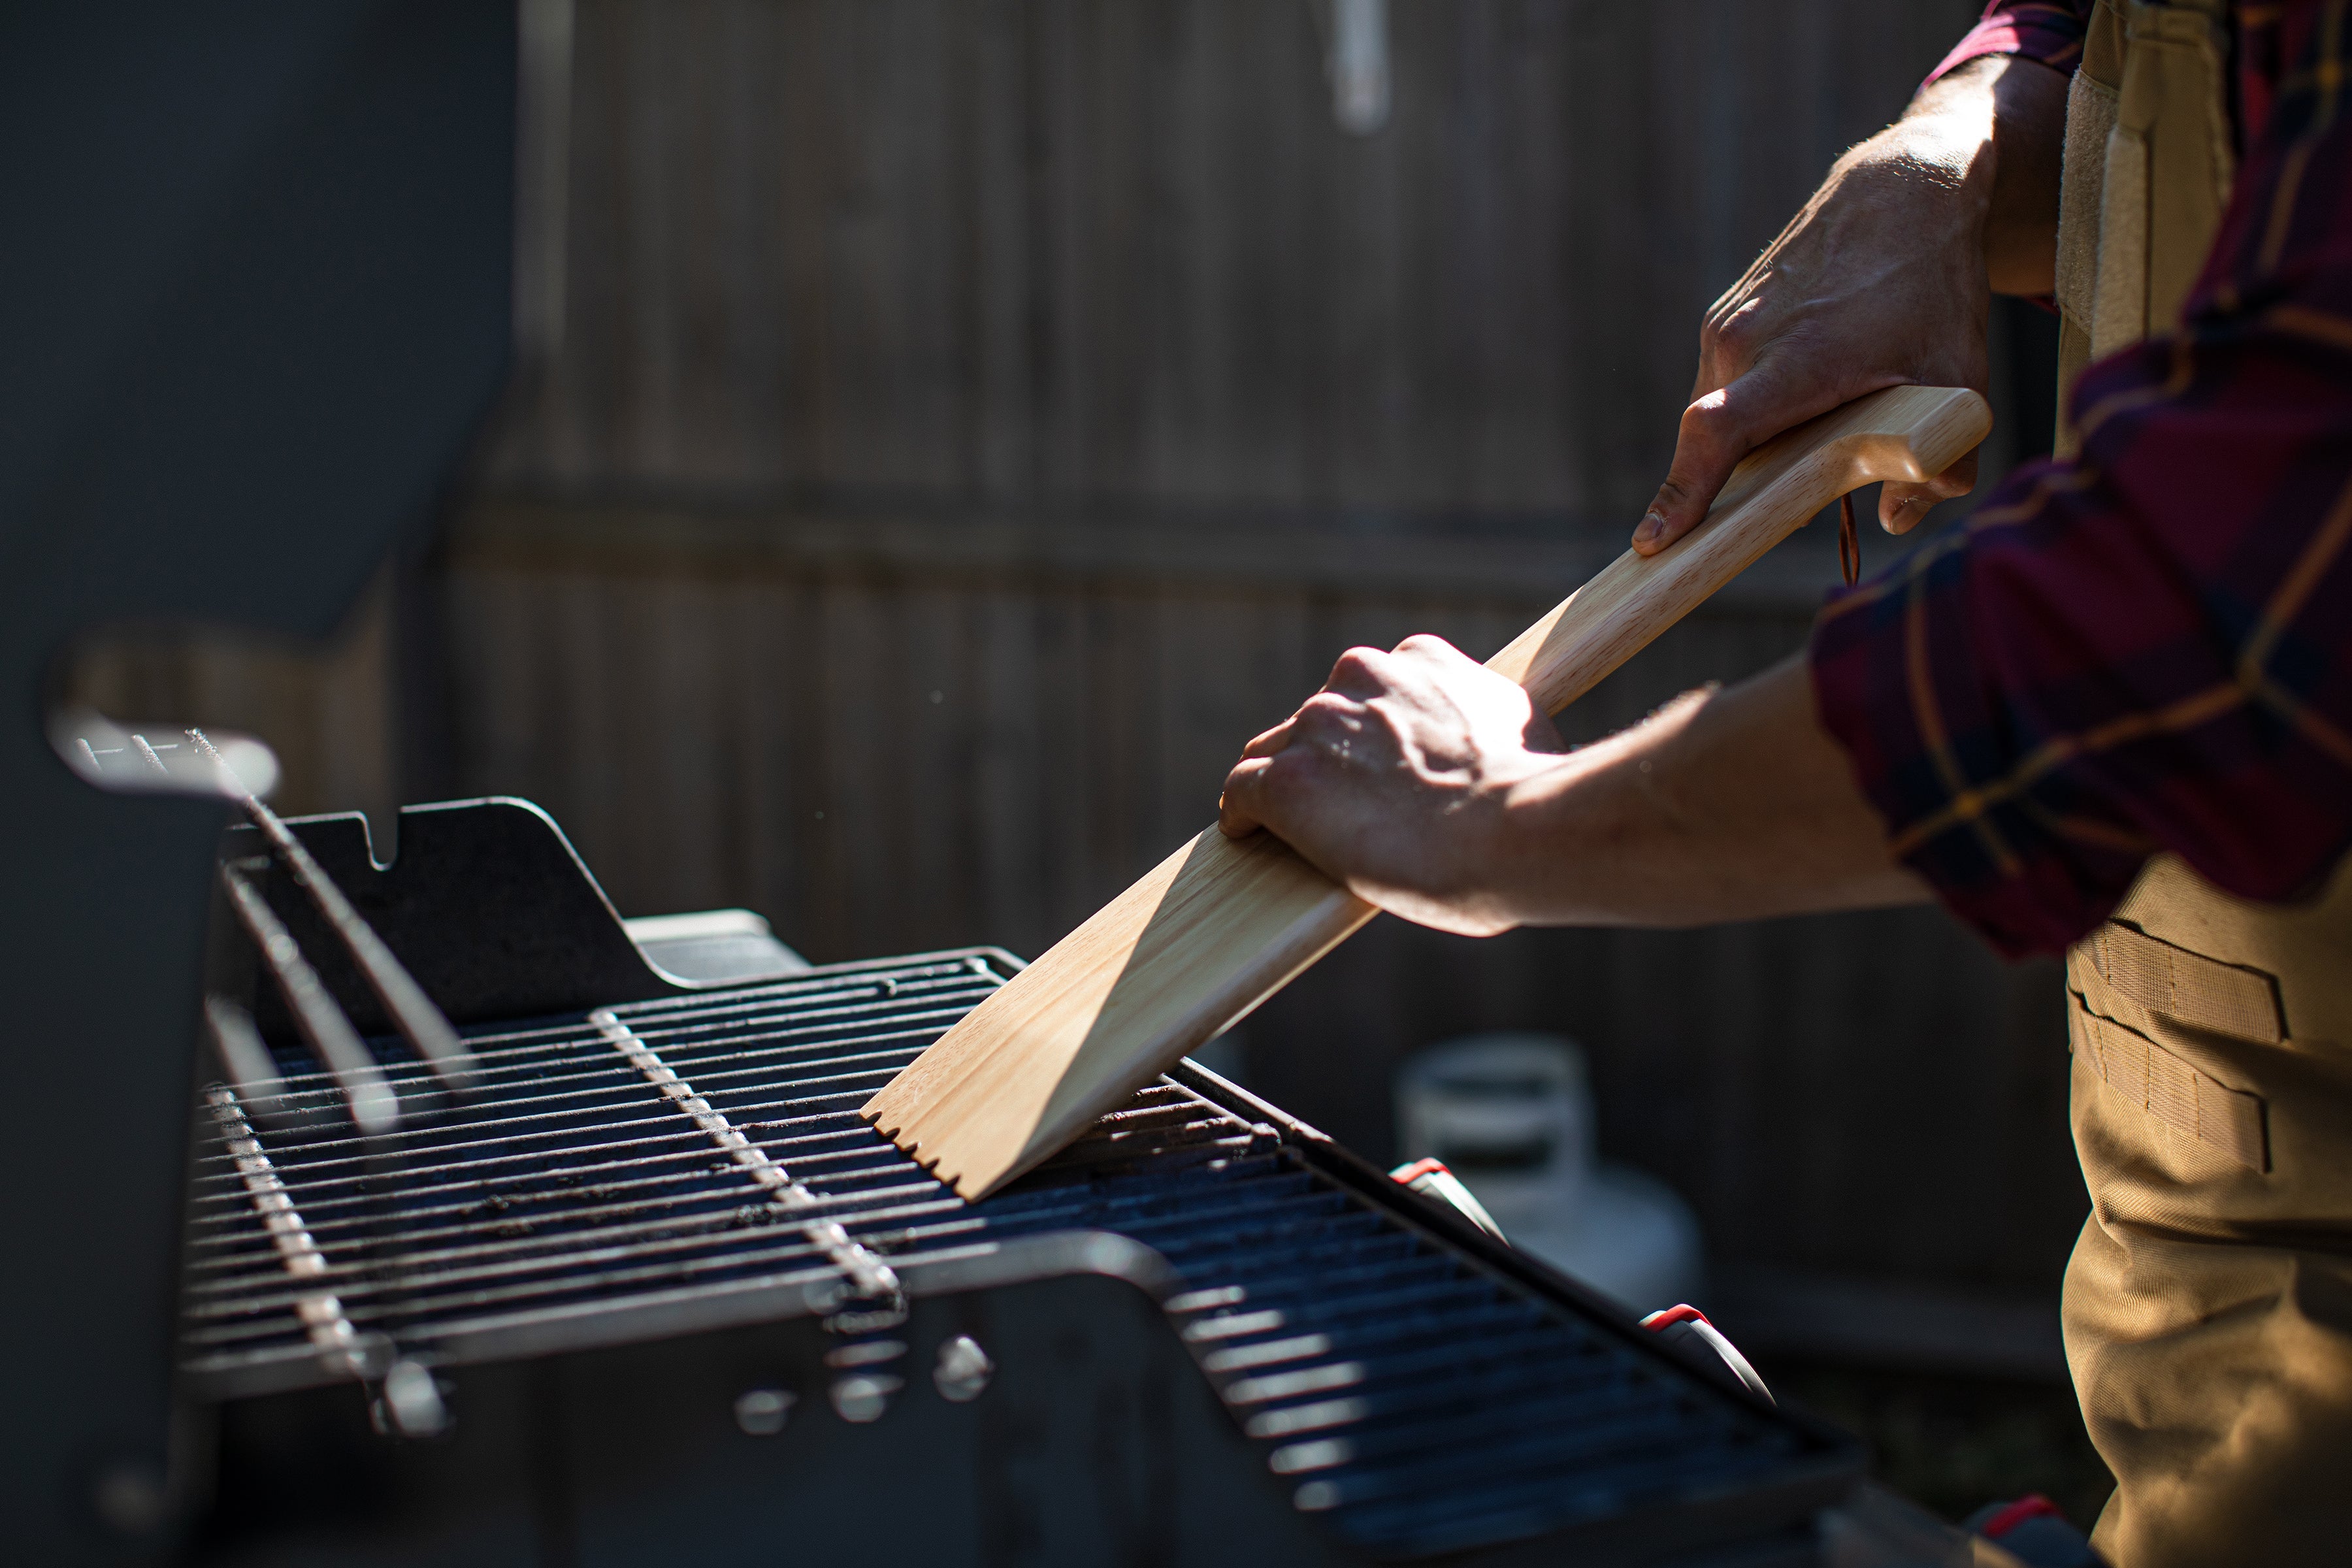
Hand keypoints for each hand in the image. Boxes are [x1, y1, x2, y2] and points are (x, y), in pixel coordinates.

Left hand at [1218, 636, 1563, 934]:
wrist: (1518, 832)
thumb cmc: (1535, 796)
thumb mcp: (1522, 729)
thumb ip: (1484, 723)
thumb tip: (1490, 744)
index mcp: (1419, 659)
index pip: (1369, 689)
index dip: (1369, 734)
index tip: (1377, 768)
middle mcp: (1360, 676)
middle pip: (1317, 718)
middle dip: (1325, 759)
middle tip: (1341, 808)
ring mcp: (1318, 728)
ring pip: (1272, 752)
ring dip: (1285, 787)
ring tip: (1294, 830)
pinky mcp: (1286, 782)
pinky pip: (1241, 792)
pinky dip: (1244, 815)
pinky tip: (1249, 836)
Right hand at [1634, 55, 2063, 555]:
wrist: (1901, 192)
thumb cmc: (1932, 290)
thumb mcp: (1960, 383)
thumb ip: (1941, 463)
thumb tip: (1896, 518)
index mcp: (1795, 360)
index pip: (1716, 433)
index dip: (1683, 492)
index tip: (1653, 541)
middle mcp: (1743, 340)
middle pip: (1715, 443)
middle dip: (1739, 484)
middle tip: (1791, 497)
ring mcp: (1724, 325)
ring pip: (1715, 413)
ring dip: (1750, 440)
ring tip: (1815, 424)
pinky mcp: (1721, 315)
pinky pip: (1721, 384)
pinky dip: (1751, 405)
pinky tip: (1805, 387)